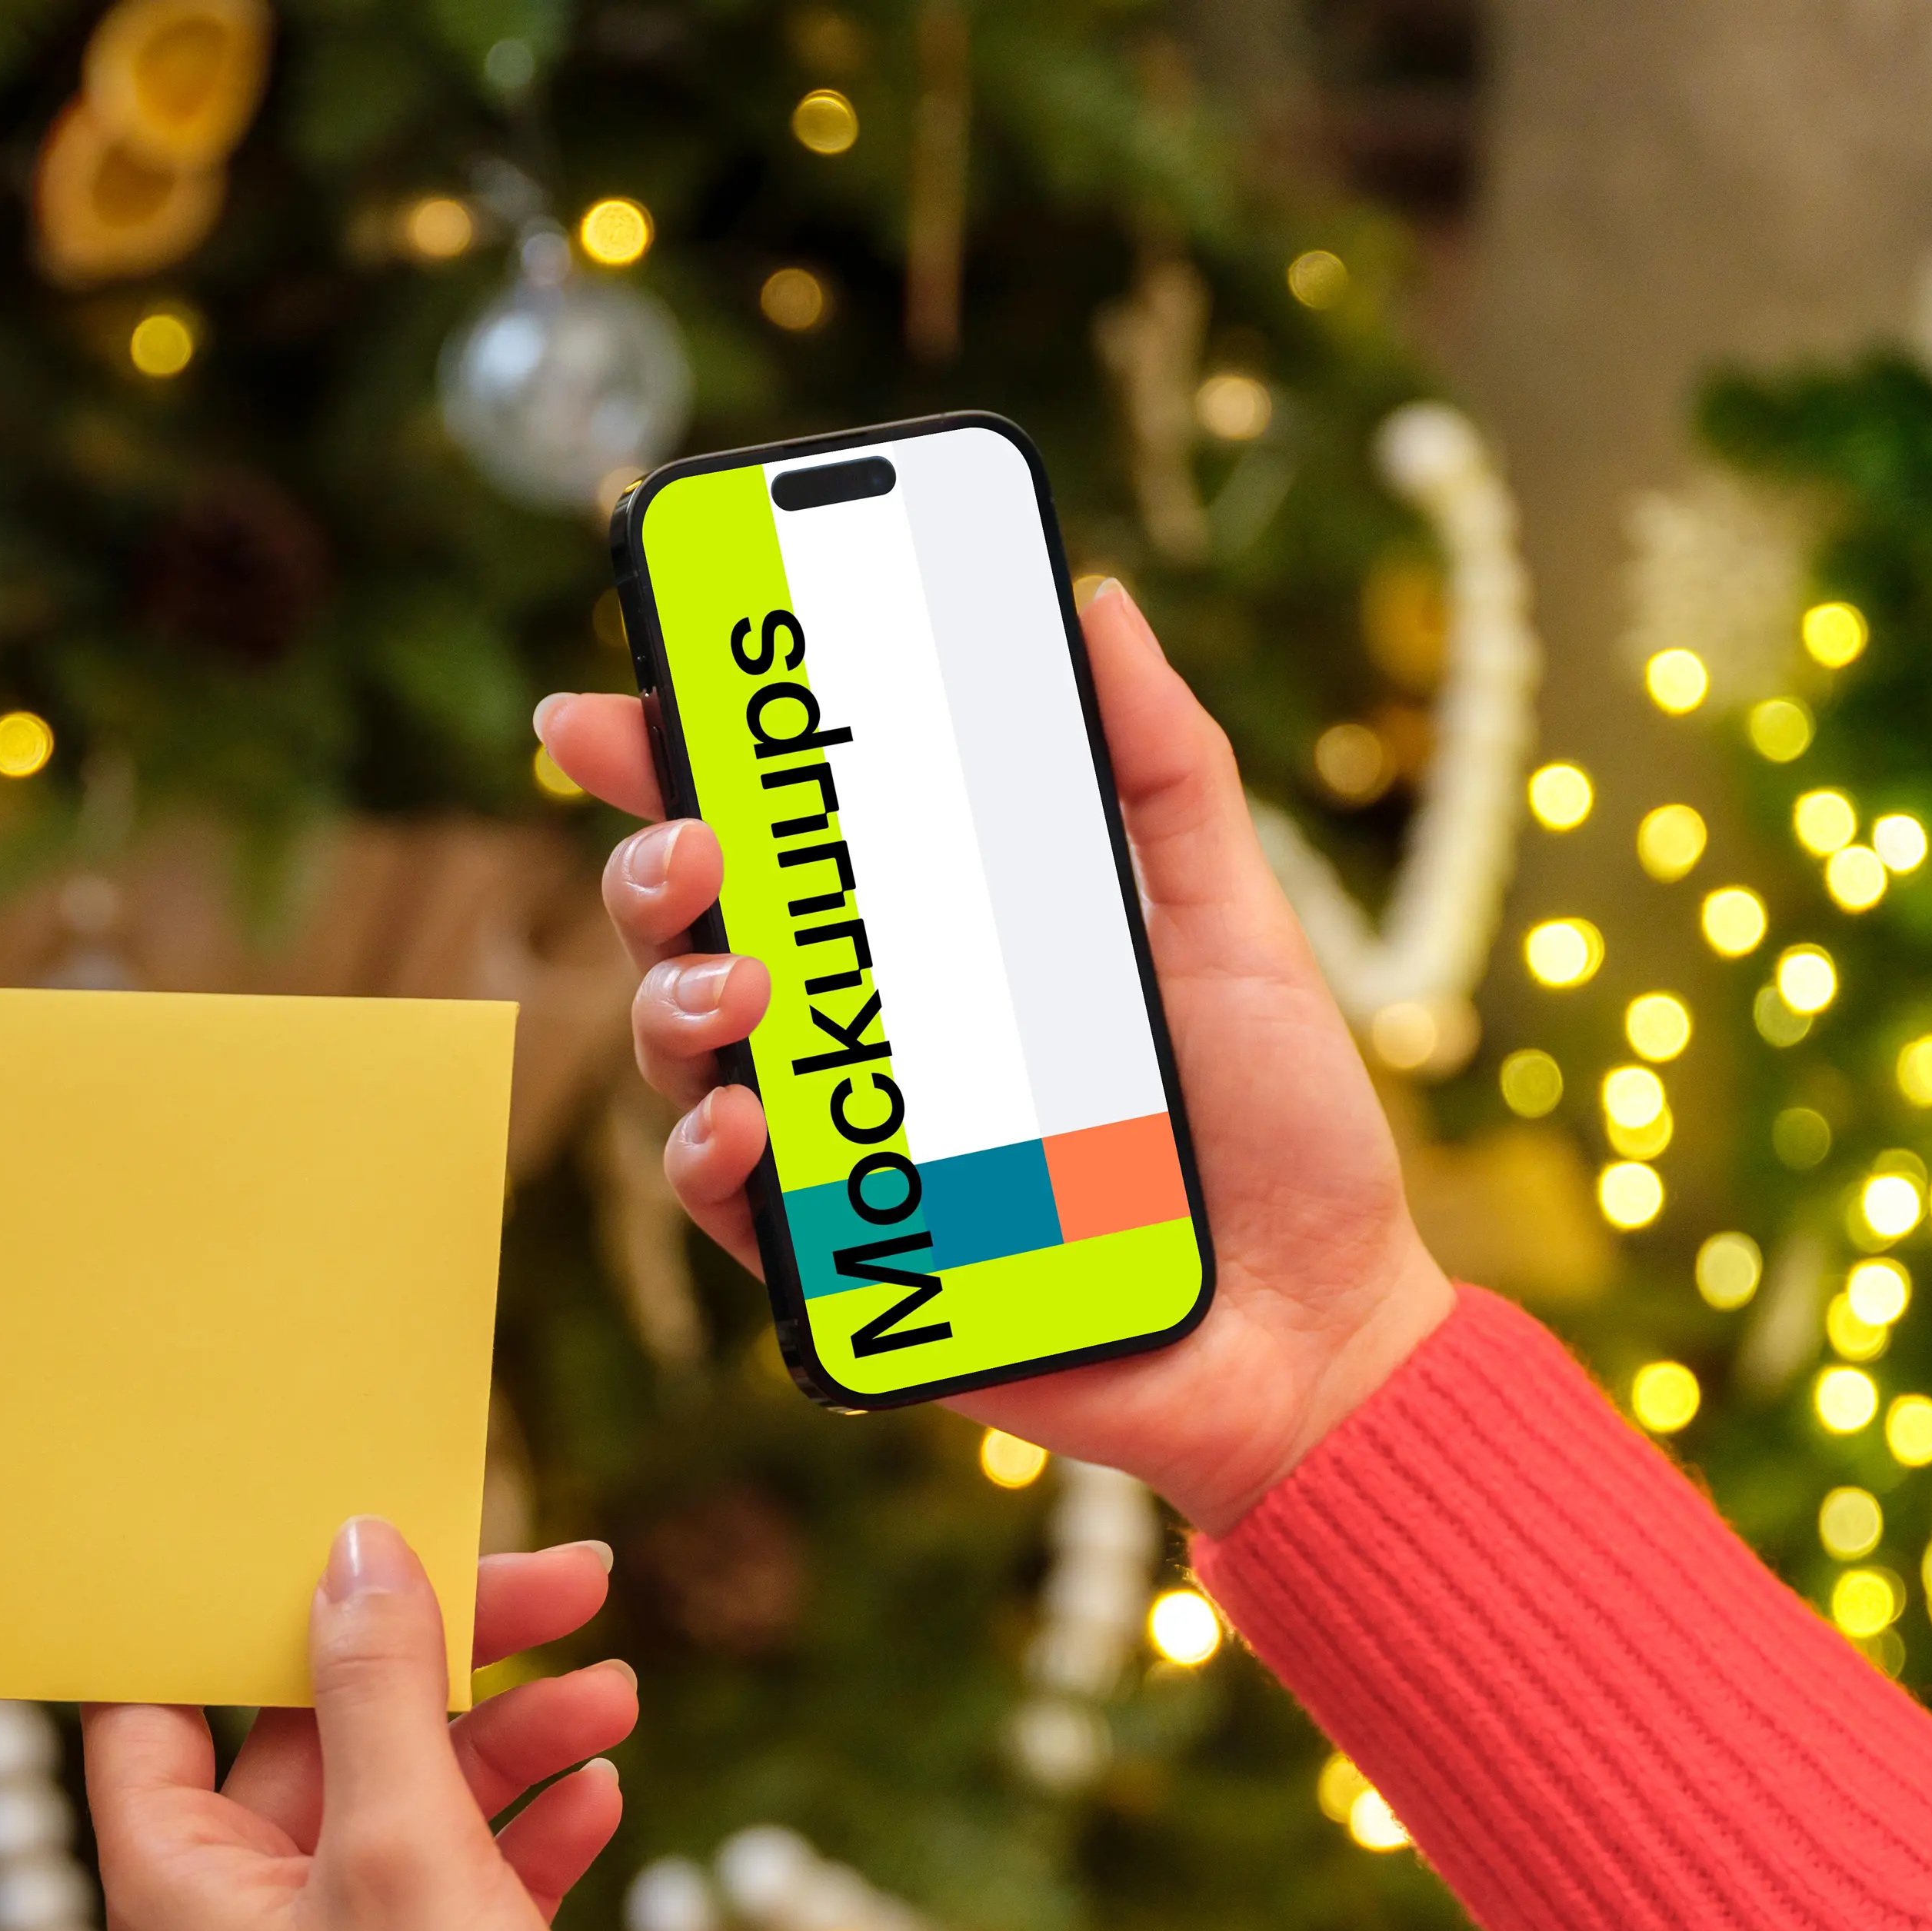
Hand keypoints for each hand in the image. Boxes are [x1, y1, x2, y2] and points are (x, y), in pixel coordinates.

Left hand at [85, 1530, 658, 1930]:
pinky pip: (454, 1883)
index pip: (165, 1695)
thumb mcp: (408, 1846)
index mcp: (169, 1884)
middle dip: (441, 1659)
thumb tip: (351, 1550)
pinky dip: (522, 1829)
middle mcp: (225, 1924)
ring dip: (506, 1737)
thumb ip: (377, 1686)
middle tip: (562, 1579)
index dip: (246, 1604)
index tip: (343, 1529)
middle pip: (312, 1731)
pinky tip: (601, 1791)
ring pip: (402, 1799)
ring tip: (614, 1694)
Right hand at [535, 582, 1456, 1531]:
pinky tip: (743, 1118)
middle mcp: (867, 1033)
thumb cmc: (1277, 1128)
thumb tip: (1103, 606)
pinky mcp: (851, 1268)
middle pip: (696, 928)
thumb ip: (1166, 770)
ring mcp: (847, 1147)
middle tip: (697, 841)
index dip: (677, 759)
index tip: (612, 704)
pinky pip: (732, 1207)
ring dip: (674, 1001)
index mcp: (938, 937)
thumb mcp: (1233, 923)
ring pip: (685, 1054)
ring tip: (741, 982)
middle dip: (653, 865)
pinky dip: (709, 1154)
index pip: (783, 832)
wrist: (1319, 1323)